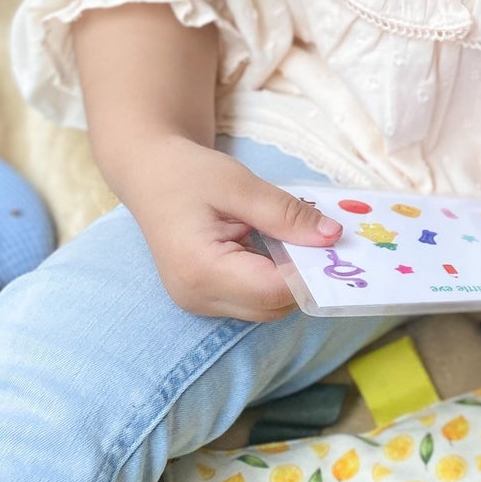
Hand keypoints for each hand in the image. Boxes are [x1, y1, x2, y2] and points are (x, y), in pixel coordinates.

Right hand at [122, 135, 340, 319]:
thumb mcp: (240, 184)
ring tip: (291, 238)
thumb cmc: (187, 173)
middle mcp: (197, 296)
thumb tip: (332, 237)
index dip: (309, 272)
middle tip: (318, 238)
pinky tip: (274, 248)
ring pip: (267, 308)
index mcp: (200, 268)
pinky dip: (273, 279)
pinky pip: (253, 300)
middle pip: (273, 306)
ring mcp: (199, 303)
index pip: (273, 290)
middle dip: (302, 277)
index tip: (332, 244)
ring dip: (289, 279)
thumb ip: (286, 214)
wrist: (148, 174)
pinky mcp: (205, 299)